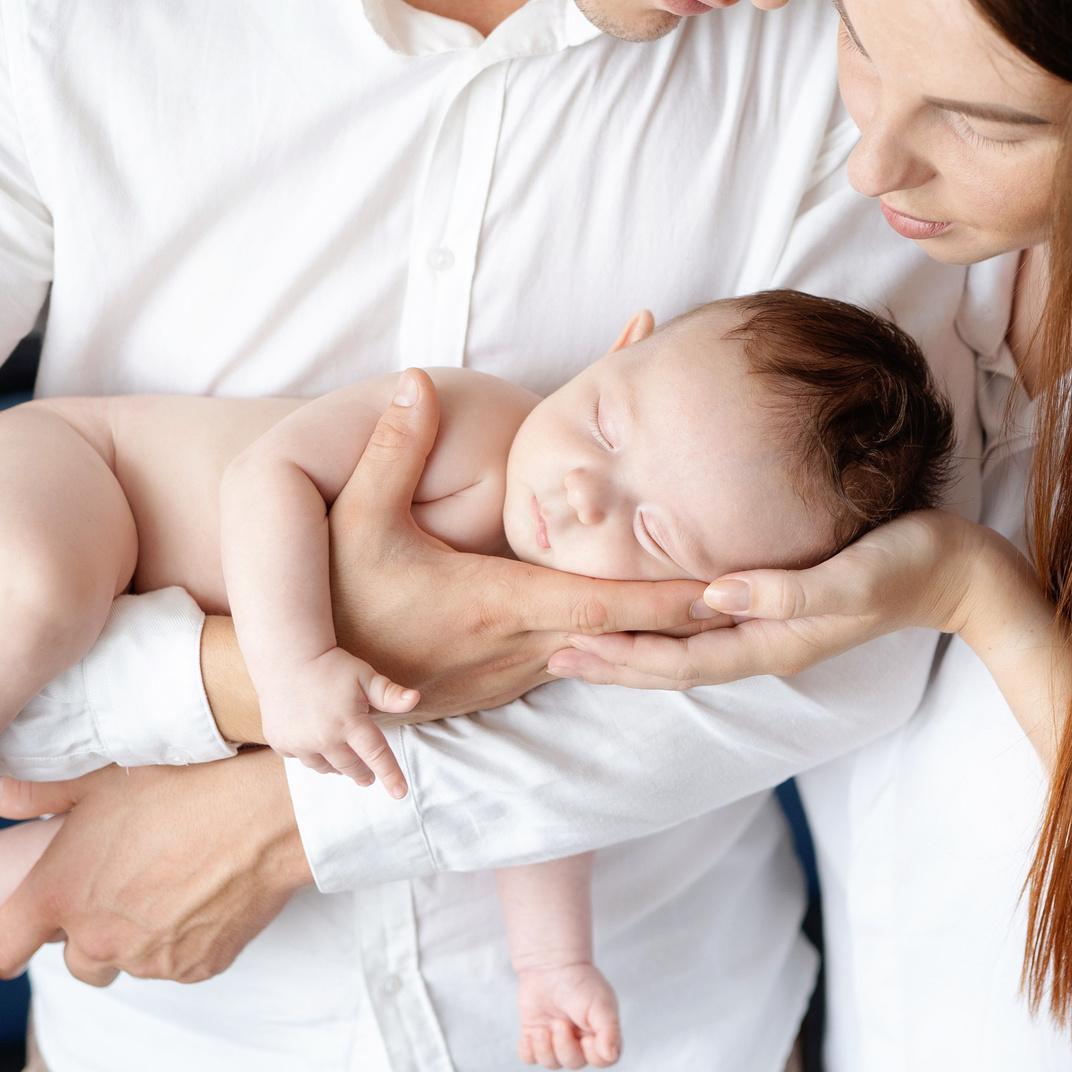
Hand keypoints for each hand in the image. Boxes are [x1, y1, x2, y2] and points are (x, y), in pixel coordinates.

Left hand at [0, 753, 309, 986]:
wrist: (268, 813)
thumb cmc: (183, 783)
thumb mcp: (103, 779)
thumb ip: (39, 794)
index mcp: (59, 894)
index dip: (8, 940)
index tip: (28, 926)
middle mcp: (96, 939)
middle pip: (72, 963)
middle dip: (88, 935)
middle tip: (123, 887)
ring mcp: (148, 960)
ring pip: (126, 963)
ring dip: (136, 939)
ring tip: (168, 884)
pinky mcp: (195, 970)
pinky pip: (175, 965)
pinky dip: (181, 941)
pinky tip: (203, 894)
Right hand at [262, 649, 417, 790]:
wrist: (285, 658)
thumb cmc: (330, 666)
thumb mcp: (363, 676)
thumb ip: (389, 693)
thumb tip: (415, 699)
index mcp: (349, 722)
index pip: (376, 755)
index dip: (390, 775)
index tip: (400, 793)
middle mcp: (324, 738)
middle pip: (351, 767)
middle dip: (363, 773)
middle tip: (368, 777)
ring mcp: (299, 743)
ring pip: (326, 767)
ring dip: (338, 765)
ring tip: (344, 760)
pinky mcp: (280, 743)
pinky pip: (302, 758)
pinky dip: (312, 755)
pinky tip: (315, 743)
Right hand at [325, 371, 713, 716]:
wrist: (307, 690)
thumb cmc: (334, 605)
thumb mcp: (352, 525)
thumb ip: (390, 452)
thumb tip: (416, 381)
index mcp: (500, 606)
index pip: (609, 604)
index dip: (675, 598)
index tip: (734, 587)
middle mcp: (522, 648)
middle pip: (629, 633)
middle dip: (694, 616)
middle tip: (764, 594)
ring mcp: (516, 672)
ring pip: (608, 649)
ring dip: (659, 629)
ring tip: (727, 600)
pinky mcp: (505, 682)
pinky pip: (578, 657)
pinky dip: (619, 639)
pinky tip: (648, 619)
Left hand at [516, 961, 621, 1069]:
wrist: (550, 965)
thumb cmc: (580, 982)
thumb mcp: (600, 1004)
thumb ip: (609, 1031)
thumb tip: (611, 1055)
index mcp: (601, 1033)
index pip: (603, 1061)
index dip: (594, 1056)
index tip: (586, 1038)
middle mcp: (579, 1041)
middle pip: (574, 1063)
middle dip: (564, 1046)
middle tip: (559, 1023)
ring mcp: (556, 1040)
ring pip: (551, 1063)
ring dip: (545, 1049)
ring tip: (543, 1029)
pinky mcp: (535, 1036)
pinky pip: (530, 1059)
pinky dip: (529, 1053)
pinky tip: (529, 1037)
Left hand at [546, 508, 1004, 690]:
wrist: (963, 571)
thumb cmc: (913, 563)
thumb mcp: (855, 576)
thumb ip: (788, 591)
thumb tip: (716, 596)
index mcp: (777, 641)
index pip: (683, 658)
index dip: (624, 656)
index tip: (567, 646)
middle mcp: (768, 642)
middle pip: (674, 662)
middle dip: (612, 659)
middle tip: (547, 650)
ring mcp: (777, 628)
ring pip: (688, 647)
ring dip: (634, 646)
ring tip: (581, 639)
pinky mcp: (785, 606)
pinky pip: (711, 626)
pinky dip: (669, 625)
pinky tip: (650, 611)